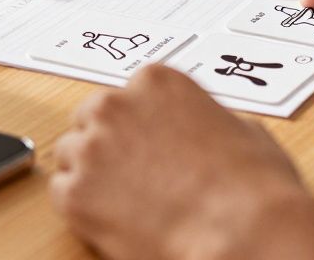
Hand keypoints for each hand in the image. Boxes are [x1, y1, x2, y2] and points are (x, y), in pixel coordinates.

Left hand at [51, 66, 313, 259]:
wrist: (243, 231)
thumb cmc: (252, 186)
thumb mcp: (243, 129)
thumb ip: (204, 118)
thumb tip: (203, 129)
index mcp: (156, 82)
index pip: (126, 95)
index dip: (136, 124)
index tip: (145, 142)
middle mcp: (116, 106)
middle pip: (90, 119)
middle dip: (106, 144)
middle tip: (132, 173)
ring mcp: (91, 149)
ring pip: (70, 154)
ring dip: (90, 173)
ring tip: (125, 199)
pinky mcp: (75, 193)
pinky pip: (61, 192)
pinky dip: (80, 206)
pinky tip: (113, 217)